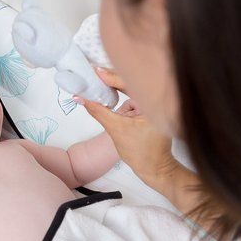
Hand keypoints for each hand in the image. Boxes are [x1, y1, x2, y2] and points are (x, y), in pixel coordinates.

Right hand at [75, 67, 180, 191]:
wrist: (154, 168)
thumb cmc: (141, 153)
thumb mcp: (116, 130)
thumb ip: (98, 111)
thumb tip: (81, 98)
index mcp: (155, 102)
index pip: (130, 83)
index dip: (111, 76)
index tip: (95, 71)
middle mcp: (159, 100)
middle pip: (131, 82)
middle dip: (112, 80)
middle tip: (94, 75)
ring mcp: (156, 104)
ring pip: (132, 90)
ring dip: (117, 90)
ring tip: (101, 87)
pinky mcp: (152, 109)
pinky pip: (135, 98)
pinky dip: (123, 99)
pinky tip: (114, 103)